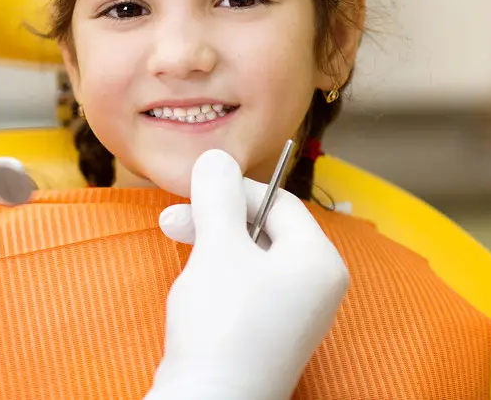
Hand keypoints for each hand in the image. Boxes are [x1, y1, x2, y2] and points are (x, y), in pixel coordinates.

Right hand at [146, 150, 348, 399]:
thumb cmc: (221, 323)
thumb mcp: (218, 246)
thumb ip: (218, 195)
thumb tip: (216, 155)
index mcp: (319, 261)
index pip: (279, 201)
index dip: (233, 189)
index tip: (191, 193)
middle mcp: (315, 287)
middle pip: (264, 228)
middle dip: (215, 218)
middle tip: (171, 221)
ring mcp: (293, 315)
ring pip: (249, 256)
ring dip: (210, 243)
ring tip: (176, 249)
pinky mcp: (268, 335)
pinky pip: (245, 286)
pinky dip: (216, 275)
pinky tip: (192, 284)